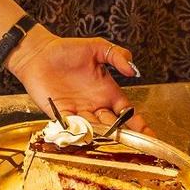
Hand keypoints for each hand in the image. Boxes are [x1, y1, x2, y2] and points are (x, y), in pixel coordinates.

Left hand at [6, 26, 149, 135]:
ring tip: (110, 139)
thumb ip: (117, 55)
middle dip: (122, 135)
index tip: (151, 136)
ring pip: (95, 129)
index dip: (139, 125)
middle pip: (114, 126)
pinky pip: (73, 127)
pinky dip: (80, 132)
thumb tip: (133, 69)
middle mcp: (95, 104)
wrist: (38, 54)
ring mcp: (78, 111)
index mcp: (107, 91)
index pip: (127, 113)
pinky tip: (87, 136)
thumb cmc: (67, 50)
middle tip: (130, 142)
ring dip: (102, 135)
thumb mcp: (97, 47)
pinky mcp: (60, 114)